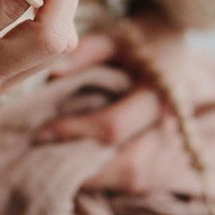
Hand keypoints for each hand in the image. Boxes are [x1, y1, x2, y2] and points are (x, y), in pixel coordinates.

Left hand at [37, 20, 187, 191]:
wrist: (174, 41)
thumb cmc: (139, 37)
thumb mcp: (114, 36)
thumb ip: (87, 51)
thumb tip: (52, 74)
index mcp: (159, 94)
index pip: (113, 126)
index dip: (74, 132)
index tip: (41, 132)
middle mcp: (169, 125)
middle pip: (130, 166)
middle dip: (86, 169)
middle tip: (46, 160)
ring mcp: (170, 143)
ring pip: (134, 179)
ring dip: (96, 179)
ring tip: (59, 167)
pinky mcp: (164, 153)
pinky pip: (136, 177)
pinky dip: (107, 178)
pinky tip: (80, 167)